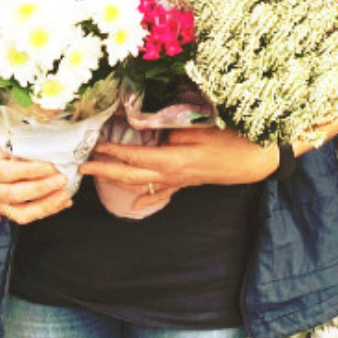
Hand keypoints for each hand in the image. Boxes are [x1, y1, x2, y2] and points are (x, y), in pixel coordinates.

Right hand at [0, 126, 71, 223]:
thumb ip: (14, 143)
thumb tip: (42, 144)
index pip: (9, 173)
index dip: (32, 171)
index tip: (51, 167)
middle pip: (16, 195)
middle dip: (43, 188)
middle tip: (62, 179)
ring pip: (22, 213)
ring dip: (47, 205)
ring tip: (65, 194)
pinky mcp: (4, 211)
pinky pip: (26, 216)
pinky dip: (46, 210)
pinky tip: (62, 202)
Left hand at [79, 127, 278, 211]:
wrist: (256, 160)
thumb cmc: (233, 141)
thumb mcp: (202, 130)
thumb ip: (174, 132)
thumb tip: (154, 133)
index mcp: (174, 160)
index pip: (135, 157)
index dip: (112, 153)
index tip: (93, 148)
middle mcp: (172, 174)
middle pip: (131, 175)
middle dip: (105, 171)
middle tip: (82, 168)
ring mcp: (179, 181)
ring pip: (142, 184)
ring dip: (118, 180)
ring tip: (99, 176)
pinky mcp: (187, 182)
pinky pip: (163, 192)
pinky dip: (147, 199)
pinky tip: (136, 207)